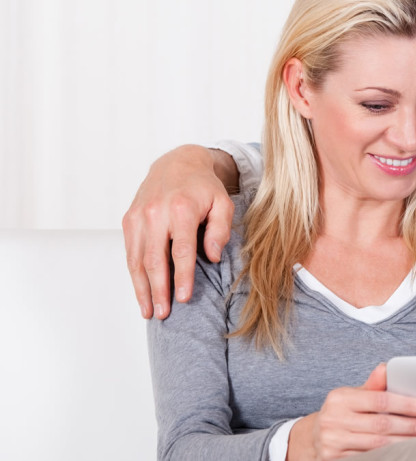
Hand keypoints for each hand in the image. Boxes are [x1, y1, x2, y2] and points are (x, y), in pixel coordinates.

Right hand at [122, 145, 236, 318]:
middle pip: (155, 260)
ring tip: (149, 311)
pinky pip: (130, 252)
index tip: (184, 299)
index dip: (181, 277)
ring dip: (142, 288)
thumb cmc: (204, 187)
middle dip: (158, 290)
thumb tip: (212, 257)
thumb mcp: (223, 203)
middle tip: (164, 314)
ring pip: (137, 260)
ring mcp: (139, 217)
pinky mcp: (129, 220)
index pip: (181, 251)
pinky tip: (141, 292)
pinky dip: (134, 275)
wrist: (177, 163)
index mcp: (181, 209)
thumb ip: (220, 229)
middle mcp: (156, 213)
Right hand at [288, 365, 415, 459]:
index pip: (380, 400)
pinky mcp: (334, 460)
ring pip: (378, 446)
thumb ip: (372, 385)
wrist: (313, 438)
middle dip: (413, 427)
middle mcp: (334, 420)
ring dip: (407, 444)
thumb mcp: (353, 395)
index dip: (408, 405)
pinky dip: (390, 456)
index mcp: (341, 398)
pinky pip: (369, 459)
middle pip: (382, 425)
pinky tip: (408, 453)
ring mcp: (333, 443)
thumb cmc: (342, 412)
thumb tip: (387, 367)